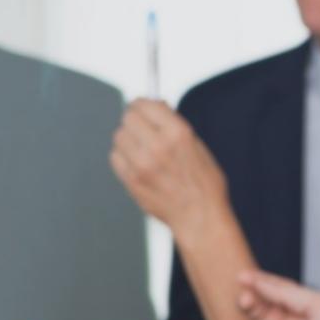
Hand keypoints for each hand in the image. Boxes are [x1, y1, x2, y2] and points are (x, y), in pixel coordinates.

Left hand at [108, 100, 226, 240]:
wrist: (199, 216)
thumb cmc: (204, 185)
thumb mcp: (198, 147)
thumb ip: (174, 125)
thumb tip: (155, 106)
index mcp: (179, 134)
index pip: (146, 104)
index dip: (143, 103)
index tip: (142, 106)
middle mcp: (158, 146)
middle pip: (128, 117)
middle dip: (135, 119)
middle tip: (142, 126)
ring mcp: (142, 164)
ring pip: (119, 136)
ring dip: (128, 138)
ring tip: (142, 148)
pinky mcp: (131, 179)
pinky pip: (115, 156)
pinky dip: (123, 156)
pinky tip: (137, 162)